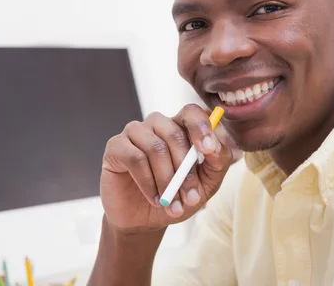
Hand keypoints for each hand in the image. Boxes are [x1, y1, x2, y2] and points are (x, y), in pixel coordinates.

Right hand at [100, 104, 233, 232]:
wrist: (144, 220)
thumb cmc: (176, 197)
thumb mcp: (205, 185)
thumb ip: (217, 163)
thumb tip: (217, 147)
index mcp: (180, 127)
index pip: (192, 112)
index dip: (201, 128)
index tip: (207, 151)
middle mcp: (157, 125)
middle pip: (174, 132)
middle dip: (185, 170)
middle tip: (190, 197)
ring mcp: (135, 133)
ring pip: (155, 147)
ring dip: (167, 180)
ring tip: (170, 202)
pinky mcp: (116, 147)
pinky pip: (135, 158)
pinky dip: (148, 182)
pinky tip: (154, 198)